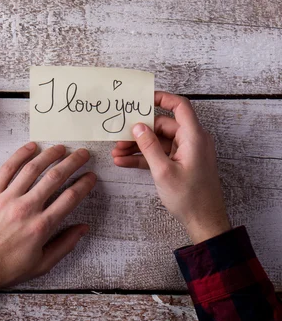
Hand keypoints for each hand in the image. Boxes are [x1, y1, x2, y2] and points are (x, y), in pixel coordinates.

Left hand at [0, 143, 95, 308]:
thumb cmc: (3, 269)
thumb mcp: (40, 265)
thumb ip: (64, 245)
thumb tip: (83, 228)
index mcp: (41, 227)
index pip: (70, 198)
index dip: (84, 184)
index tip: (91, 176)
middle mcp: (25, 209)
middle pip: (55, 178)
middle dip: (72, 163)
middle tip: (82, 154)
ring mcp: (6, 199)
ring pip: (32, 169)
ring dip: (49, 155)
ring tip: (60, 148)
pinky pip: (7, 169)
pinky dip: (20, 155)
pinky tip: (31, 147)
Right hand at [111, 91, 230, 243]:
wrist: (203, 221)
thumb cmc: (190, 197)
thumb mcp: (163, 171)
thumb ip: (149, 146)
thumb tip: (138, 126)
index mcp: (193, 137)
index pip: (179, 106)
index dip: (161, 98)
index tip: (142, 99)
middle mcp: (192, 140)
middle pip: (162, 125)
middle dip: (139, 130)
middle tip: (119, 136)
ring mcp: (186, 152)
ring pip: (158, 140)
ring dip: (137, 145)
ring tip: (117, 152)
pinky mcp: (181, 163)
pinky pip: (160, 153)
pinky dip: (143, 157)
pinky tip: (124, 161)